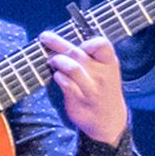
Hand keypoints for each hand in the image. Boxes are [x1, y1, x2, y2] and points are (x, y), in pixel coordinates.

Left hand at [39, 31, 127, 145]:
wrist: (109, 119)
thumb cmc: (102, 87)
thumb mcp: (105, 69)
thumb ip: (90, 55)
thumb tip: (63, 38)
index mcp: (109, 63)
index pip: (102, 44)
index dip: (88, 41)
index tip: (78, 44)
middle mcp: (101, 74)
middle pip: (77, 52)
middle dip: (57, 43)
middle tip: (45, 37)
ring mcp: (91, 88)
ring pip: (71, 67)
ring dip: (57, 60)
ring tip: (52, 60)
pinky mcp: (79, 99)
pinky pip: (66, 84)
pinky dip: (58, 77)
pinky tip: (57, 76)